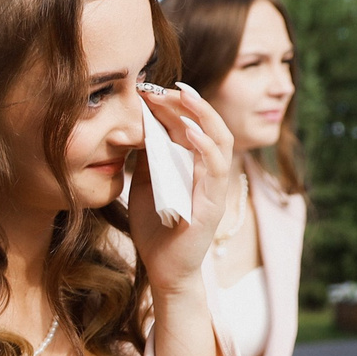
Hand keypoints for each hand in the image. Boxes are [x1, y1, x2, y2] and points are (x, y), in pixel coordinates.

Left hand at [128, 82, 238, 298]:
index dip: (175, 105)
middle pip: (208, 125)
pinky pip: (216, 171)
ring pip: (220, 142)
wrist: (162, 270)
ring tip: (184, 96)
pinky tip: (192, 133)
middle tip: (164, 86)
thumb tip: (136, 125)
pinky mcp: (213, 206)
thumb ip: (147, 157)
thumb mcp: (146, 183)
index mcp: (195, 165)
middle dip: (188, 102)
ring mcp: (214, 188)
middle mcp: (209, 172)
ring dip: (203, 116)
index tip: (150, 88)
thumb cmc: (156, 227)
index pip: (191, 125)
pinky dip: (206, 149)